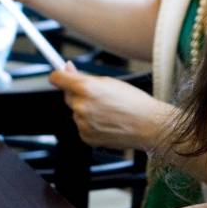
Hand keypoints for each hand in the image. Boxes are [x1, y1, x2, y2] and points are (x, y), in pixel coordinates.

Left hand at [49, 62, 170, 149]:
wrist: (149, 126)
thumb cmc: (135, 102)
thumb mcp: (110, 82)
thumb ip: (84, 77)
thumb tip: (68, 70)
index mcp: (86, 88)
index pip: (57, 78)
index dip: (59, 75)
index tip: (61, 76)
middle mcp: (81, 106)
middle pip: (68, 96)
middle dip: (79, 94)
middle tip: (99, 96)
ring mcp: (82, 123)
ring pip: (76, 112)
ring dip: (86, 110)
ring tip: (108, 112)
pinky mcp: (86, 137)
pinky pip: (82, 126)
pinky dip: (91, 124)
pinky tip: (107, 122)